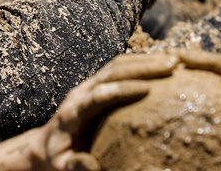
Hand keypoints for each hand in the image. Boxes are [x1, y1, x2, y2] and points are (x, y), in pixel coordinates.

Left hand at [31, 52, 177, 169]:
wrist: (47, 145)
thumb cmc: (58, 158)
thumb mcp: (63, 166)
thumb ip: (76, 165)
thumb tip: (90, 165)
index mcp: (73, 112)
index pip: (99, 95)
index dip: (121, 90)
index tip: (148, 89)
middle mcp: (81, 93)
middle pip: (111, 72)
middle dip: (141, 67)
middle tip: (171, 67)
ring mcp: (88, 86)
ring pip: (116, 66)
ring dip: (144, 61)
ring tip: (174, 61)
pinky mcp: (96, 85)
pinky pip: (118, 69)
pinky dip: (140, 64)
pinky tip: (162, 66)